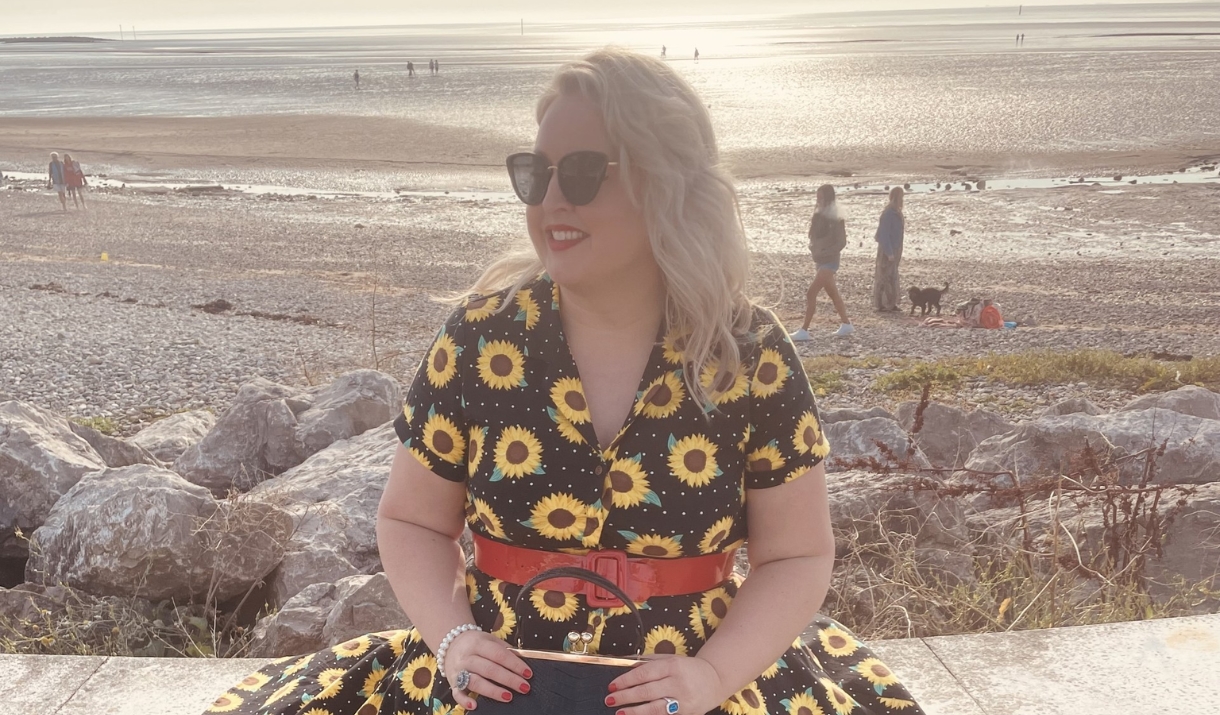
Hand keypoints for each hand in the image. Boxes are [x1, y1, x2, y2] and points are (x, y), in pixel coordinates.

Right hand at [443, 630, 531, 709]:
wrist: (450, 643)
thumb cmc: (474, 643)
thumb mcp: (489, 639)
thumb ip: (504, 649)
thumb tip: (522, 661)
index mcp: (478, 643)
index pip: (499, 654)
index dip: (514, 664)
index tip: (528, 673)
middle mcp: (467, 657)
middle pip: (489, 669)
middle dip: (509, 679)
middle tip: (524, 687)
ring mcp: (459, 670)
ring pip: (476, 682)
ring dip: (493, 691)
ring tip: (508, 697)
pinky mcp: (452, 682)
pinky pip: (457, 693)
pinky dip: (465, 701)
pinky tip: (475, 705)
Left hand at [606, 656, 724, 714]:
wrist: (715, 679)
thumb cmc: (688, 668)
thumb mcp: (670, 659)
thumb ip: (648, 662)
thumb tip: (625, 664)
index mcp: (672, 665)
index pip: (644, 673)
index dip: (626, 680)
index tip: (612, 685)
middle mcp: (678, 682)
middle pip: (647, 691)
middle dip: (625, 697)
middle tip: (610, 700)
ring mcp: (684, 700)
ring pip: (655, 708)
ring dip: (635, 712)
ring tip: (620, 713)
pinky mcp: (687, 714)